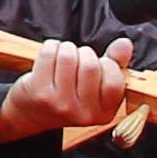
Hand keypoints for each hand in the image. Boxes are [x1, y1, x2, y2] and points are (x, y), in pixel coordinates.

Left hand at [0, 40, 136, 137]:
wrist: (31, 113)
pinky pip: (50, 54)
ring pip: (69, 57)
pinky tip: (51, 55)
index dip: (108, 64)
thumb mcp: (96, 86)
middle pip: (91, 66)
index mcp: (104, 114)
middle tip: (78, 59)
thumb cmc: (68, 95)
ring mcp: (61, 105)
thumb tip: (125, 44)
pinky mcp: (40, 94)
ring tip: (63, 56)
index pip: (114, 82)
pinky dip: (51, 47)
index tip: (100, 63)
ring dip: (66, 48)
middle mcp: (83, 114)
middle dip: (84, 53)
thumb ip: (115, 65)